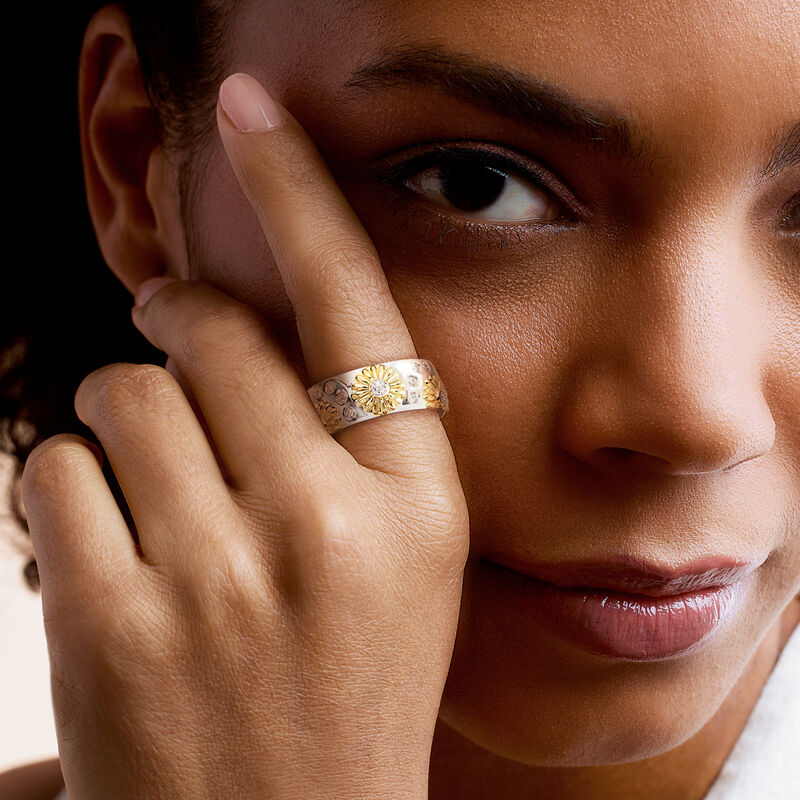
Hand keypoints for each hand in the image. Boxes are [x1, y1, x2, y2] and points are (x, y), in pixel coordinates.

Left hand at [22, 72, 468, 799]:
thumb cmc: (350, 683)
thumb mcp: (402, 558)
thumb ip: (347, 436)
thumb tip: (250, 321)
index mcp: (418, 506)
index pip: (358, 307)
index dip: (302, 192)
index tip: (253, 110)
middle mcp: (329, 526)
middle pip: (212, 332)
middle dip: (180, 321)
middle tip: (173, 339)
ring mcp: (219, 576)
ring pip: (121, 392)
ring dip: (122, 418)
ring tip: (155, 489)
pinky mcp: (115, 622)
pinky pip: (49, 470)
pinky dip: (64, 488)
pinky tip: (109, 552)